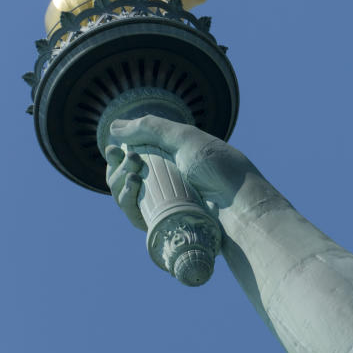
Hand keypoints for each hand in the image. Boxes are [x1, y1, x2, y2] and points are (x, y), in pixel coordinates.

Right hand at [104, 115, 259, 226]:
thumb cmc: (219, 168)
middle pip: (125, 178)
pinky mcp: (164, 226)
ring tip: (134, 175)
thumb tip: (114, 126)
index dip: (118, 155)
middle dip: (119, 168)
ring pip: (126, 197)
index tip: (112, 149)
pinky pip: (135, 216)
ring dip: (120, 183)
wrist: (240, 202)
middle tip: (130, 160)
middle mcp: (166, 183)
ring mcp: (164, 205)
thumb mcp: (187, 138)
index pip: (134, 158)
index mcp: (172, 161)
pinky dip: (127, 202)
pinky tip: (132, 189)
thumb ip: (151, 128)